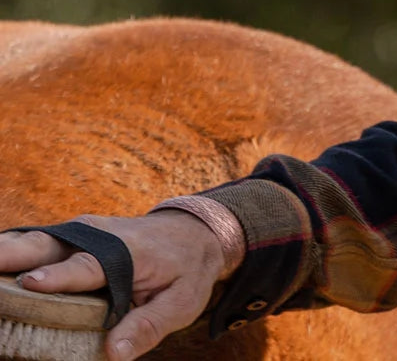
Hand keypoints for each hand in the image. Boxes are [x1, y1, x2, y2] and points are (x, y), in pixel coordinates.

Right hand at [0, 210, 228, 360]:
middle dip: (14, 254)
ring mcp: (83, 232)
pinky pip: (39, 244)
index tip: (30, 284)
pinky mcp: (72, 237)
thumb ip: (148, 326)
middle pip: (51, 244)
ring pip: (38, 240)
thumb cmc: (187, 270)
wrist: (195, 231)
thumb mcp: (182, 302)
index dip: (59, 276)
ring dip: (7, 252)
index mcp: (128, 252)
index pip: (89, 265)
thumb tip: (114, 354)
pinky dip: (13, 254)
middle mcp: (100, 236)